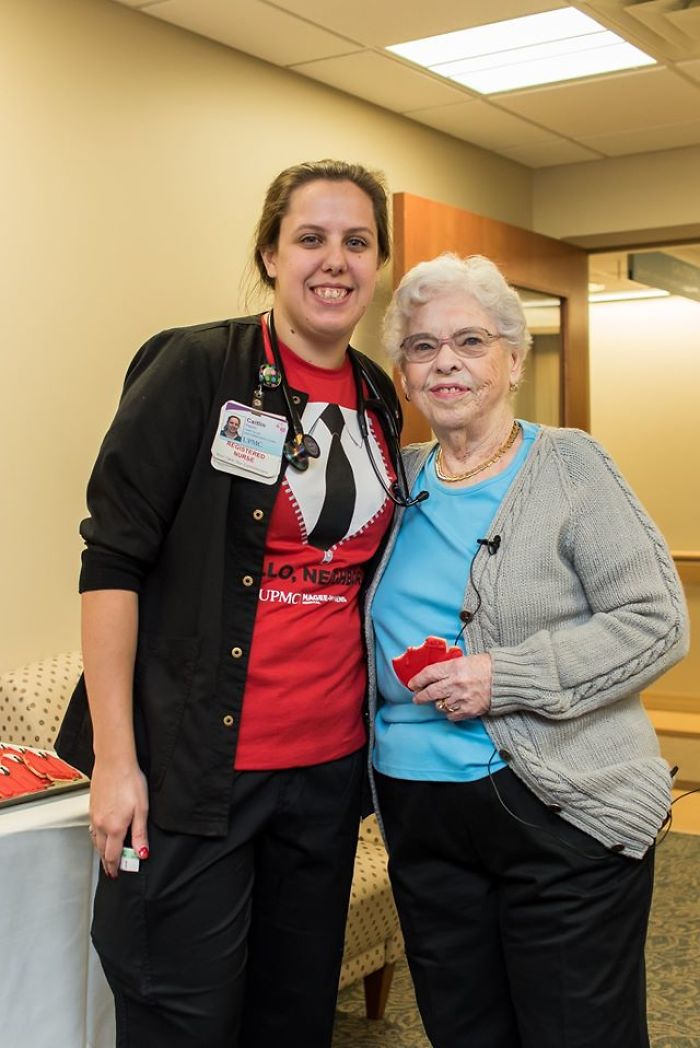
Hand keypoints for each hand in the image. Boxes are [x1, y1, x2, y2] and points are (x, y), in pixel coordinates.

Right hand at [89, 759, 148, 877]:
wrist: (114, 762)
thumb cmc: (130, 781)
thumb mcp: (141, 809)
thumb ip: (139, 834)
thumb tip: (141, 853)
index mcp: (114, 827)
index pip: (112, 855)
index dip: (115, 867)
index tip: (117, 874)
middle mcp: (101, 824)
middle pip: (102, 850)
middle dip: (107, 862)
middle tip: (112, 870)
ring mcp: (95, 815)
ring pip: (95, 840)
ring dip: (101, 851)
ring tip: (106, 857)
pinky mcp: (92, 807)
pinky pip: (93, 829)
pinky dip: (96, 838)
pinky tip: (100, 836)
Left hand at [410, 653, 492, 720]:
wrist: (505, 679)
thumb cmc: (486, 666)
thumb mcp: (464, 660)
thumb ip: (448, 668)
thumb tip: (434, 675)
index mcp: (453, 668)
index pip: (428, 674)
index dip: (417, 680)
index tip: (412, 684)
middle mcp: (455, 684)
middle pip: (429, 693)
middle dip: (420, 697)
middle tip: (417, 699)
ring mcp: (461, 698)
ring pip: (439, 706)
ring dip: (438, 704)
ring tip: (442, 701)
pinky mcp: (469, 710)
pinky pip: (451, 716)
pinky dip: (450, 714)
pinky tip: (453, 708)